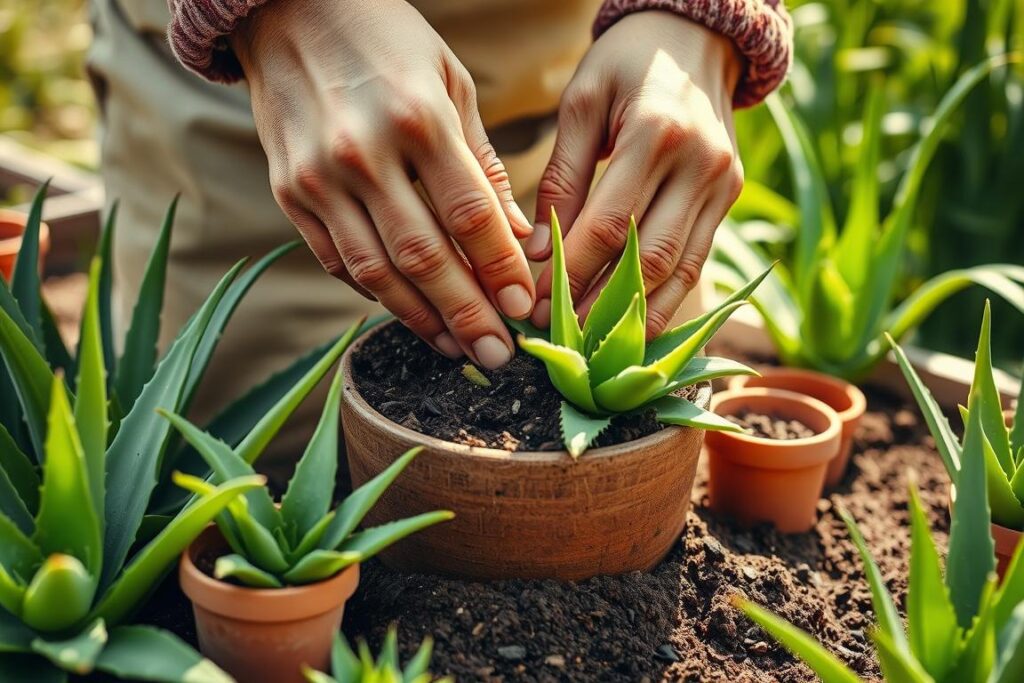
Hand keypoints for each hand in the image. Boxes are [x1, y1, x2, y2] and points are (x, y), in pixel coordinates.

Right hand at [232, 0, 534, 368]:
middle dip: (467, 313)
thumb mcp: (450, 84)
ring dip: (421, 318)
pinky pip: (337, 259)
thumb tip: (515, 237)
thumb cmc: (386, 41)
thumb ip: (481, 165)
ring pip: (376, 270)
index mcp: (416, 118)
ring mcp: (317, 178)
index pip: (467, 215)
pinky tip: (409, 312)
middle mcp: (362, 154)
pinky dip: (375, 293)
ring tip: (458, 349)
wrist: (286, 10)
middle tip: (498, 353)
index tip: (525, 307)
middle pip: (423, 256)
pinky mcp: (288, 194)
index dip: (499, 268)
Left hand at [526, 11, 743, 337]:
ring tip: (597, 345)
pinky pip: (698, 259)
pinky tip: (639, 325)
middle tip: (563, 337)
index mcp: (656, 132)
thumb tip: (538, 252)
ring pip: (681, 269)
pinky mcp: (730, 196)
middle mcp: (700, 163)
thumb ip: (561, 176)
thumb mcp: (582, 102)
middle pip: (649, 257)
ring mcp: (722, 183)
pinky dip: (669, 298)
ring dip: (639, 316)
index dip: (572, 273)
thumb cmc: (625, 65)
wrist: (695, 38)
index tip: (536, 307)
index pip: (609, 225)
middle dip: (601, 305)